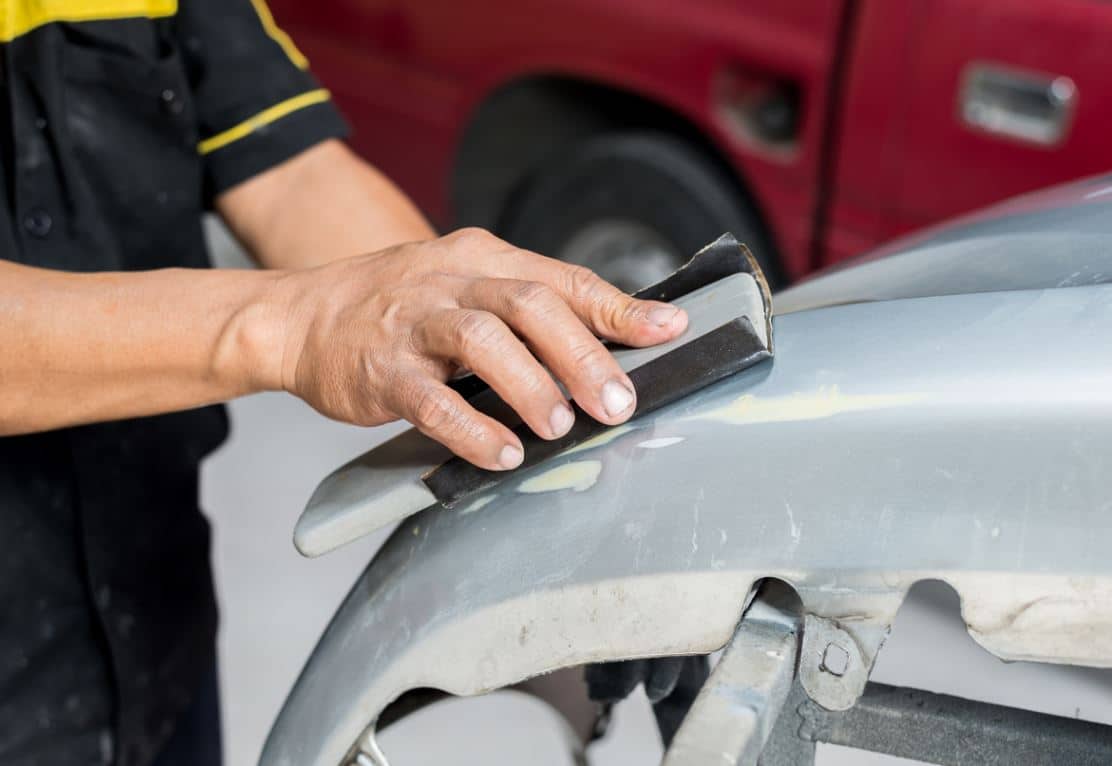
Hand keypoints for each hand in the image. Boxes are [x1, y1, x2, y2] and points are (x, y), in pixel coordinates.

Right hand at [264, 228, 688, 469]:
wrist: (300, 318)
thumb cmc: (398, 310)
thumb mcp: (465, 288)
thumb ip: (529, 310)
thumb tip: (611, 342)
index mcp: (482, 258)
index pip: (563, 280)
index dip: (620, 308)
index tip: (670, 330)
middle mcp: (451, 281)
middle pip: (529, 304)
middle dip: (582, 354)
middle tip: (618, 402)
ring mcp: (413, 323)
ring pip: (481, 340)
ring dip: (530, 384)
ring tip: (560, 425)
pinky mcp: (381, 370)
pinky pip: (431, 400)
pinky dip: (471, 429)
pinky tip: (503, 452)